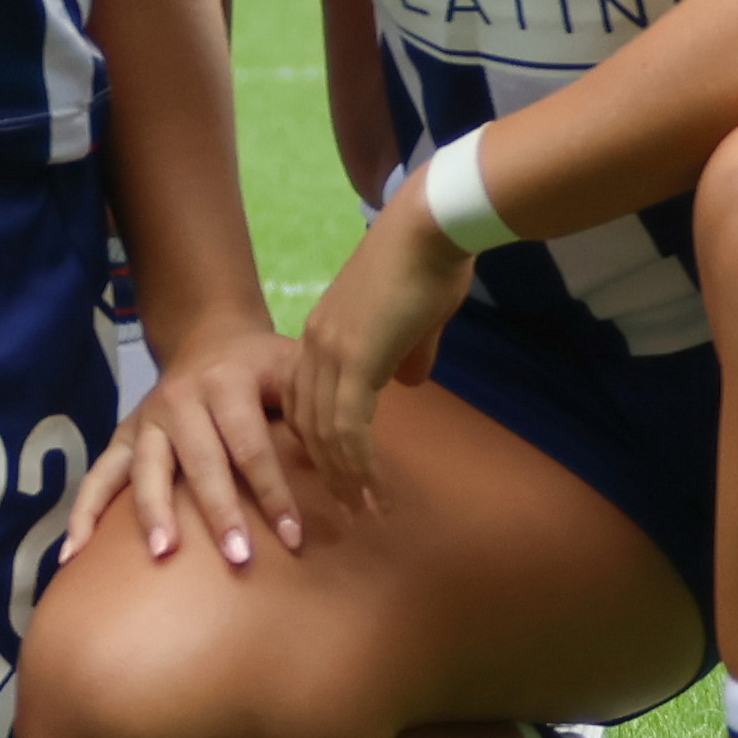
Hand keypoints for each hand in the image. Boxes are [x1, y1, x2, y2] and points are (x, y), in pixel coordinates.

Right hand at [63, 325, 313, 569]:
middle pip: (198, 461)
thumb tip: (356, 473)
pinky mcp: (125, 439)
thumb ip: (319, 411)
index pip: (250, 444)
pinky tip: (73, 554)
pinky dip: (83, 514)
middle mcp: (177, 400)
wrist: (210, 337)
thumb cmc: (266, 366)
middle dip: (218, 511)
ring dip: (153, 513)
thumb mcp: (297, 369)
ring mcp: (146, 421)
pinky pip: (99, 477)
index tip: (294, 537)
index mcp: (224, 382)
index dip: (273, 491)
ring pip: (145, 469)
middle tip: (238, 558)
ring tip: (164, 554)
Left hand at [283, 176, 477, 512]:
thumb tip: (409, 380)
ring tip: (362, 509)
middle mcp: (314, 345)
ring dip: (344, 475)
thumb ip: (407, 352)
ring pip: (324, 431)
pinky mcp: (354, 360)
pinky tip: (372, 488)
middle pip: (307, 421)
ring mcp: (330, 353)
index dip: (320, 438)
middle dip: (327, 468)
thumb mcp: (414, 318)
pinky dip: (357, 463)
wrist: (430, 227)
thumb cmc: (430, 263)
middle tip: (347, 505)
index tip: (338, 472)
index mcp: (322, 333)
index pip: (307, 398)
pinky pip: (347, 426)